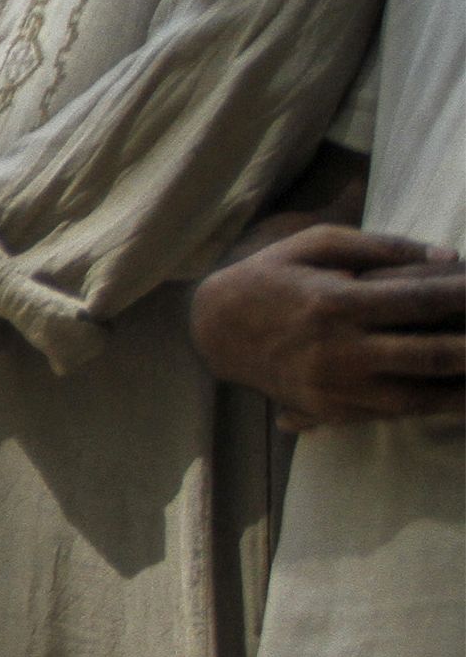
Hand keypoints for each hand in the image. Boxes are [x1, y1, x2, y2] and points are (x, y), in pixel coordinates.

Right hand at [191, 224, 465, 431]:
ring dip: (464, 390)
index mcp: (334, 302)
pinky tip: (458, 396)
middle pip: (430, 355)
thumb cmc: (270, 277)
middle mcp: (337, 350)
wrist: (214, 330)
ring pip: (418, 396)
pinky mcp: (329, 410)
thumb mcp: (314, 243)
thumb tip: (447, 257)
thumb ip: (380, 246)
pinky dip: (432, 405)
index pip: (420, 299)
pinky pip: (392, 412)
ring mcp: (333, 386)